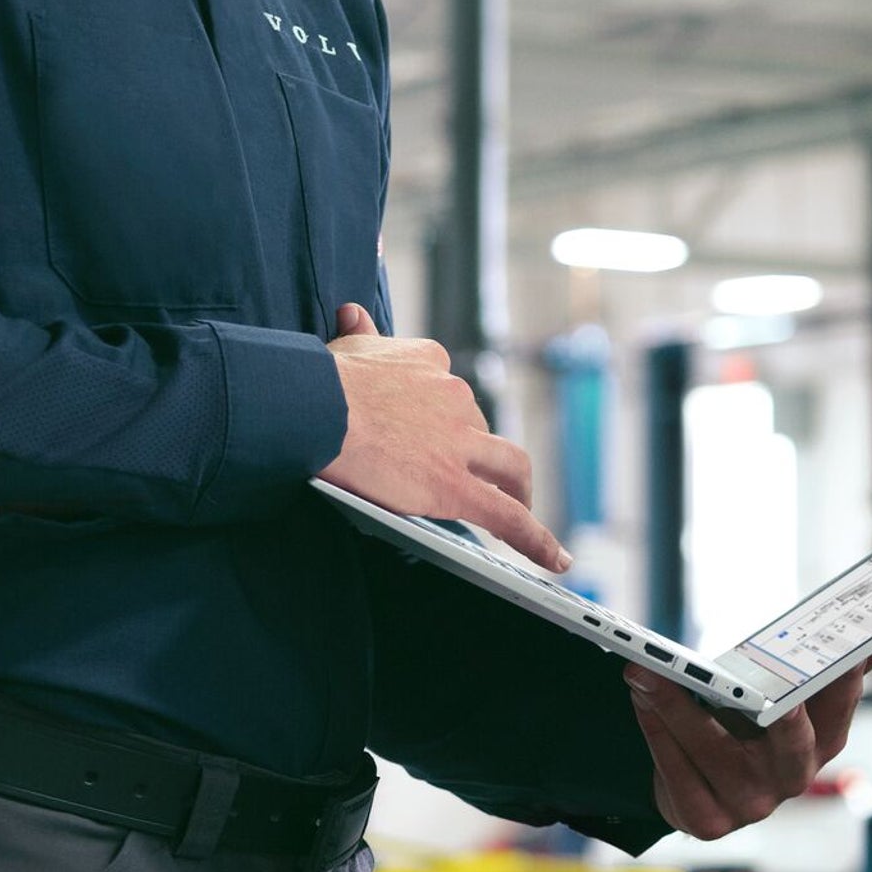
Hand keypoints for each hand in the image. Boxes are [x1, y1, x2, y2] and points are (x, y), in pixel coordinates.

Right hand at [321, 305, 566, 569]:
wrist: (316, 406)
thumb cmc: (323, 381)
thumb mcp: (349, 345)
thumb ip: (361, 333)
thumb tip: (354, 312)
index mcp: (432, 365)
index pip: (453, 393)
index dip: (452, 417)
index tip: (445, 432)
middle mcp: (455, 398)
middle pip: (484, 431)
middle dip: (488, 455)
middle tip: (488, 477)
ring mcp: (459, 444)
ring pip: (509, 466)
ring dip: (519, 489)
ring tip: (519, 508)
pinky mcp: (454, 485)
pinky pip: (507, 515)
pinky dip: (536, 539)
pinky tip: (555, 559)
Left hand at [628, 663, 869, 840]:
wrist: (701, 791)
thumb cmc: (745, 730)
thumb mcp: (784, 698)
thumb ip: (824, 670)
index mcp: (823, 742)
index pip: (840, 705)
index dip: (843, 677)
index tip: (842, 649)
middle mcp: (793, 778)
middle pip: (787, 740)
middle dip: (770, 708)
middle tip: (756, 679)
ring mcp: (751, 806)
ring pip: (714, 750)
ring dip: (677, 706)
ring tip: (648, 670)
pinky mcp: (708, 821)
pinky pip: (677, 772)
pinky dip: (656, 732)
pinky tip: (642, 700)